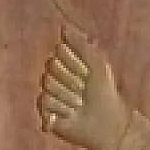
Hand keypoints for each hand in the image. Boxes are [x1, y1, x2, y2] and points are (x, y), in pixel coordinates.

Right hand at [38, 26, 130, 149]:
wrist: (106, 123)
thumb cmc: (105, 93)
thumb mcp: (97, 63)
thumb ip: (81, 44)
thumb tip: (63, 26)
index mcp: (70, 65)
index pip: (59, 52)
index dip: (72, 62)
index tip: (86, 73)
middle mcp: (59, 79)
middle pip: (50, 69)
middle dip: (69, 81)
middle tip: (83, 93)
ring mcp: (52, 97)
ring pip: (47, 86)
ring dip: (66, 97)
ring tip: (78, 107)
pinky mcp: (47, 114)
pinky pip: (43, 102)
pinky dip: (59, 109)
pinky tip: (70, 116)